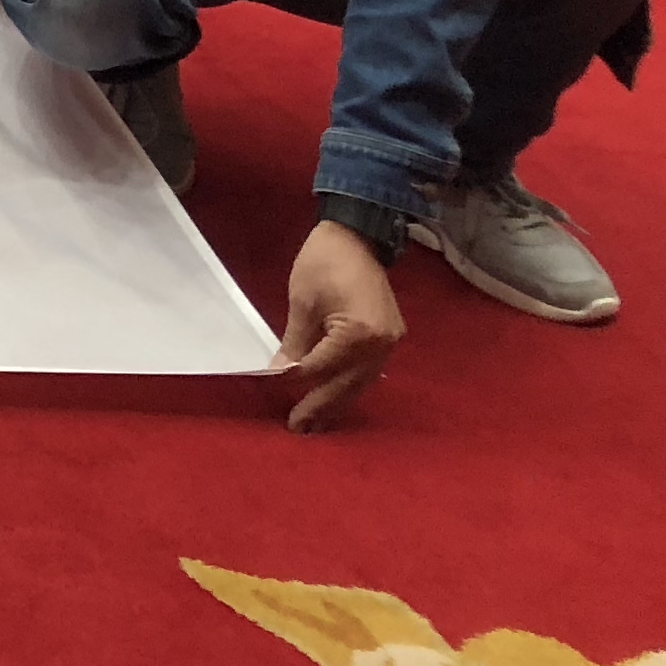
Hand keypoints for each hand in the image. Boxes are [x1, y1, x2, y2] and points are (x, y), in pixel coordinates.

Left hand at [271, 222, 405, 432]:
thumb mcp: (302, 302)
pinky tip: (333, 400)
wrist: (357, 237)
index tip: (275, 393)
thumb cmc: (323, 262)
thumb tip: (280, 373)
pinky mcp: (390, 340)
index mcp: (359, 333)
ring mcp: (390, 344)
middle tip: (297, 428)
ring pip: (360, 383)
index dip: (297, 381)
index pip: (322, 367)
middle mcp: (381, 345)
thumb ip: (296, 342)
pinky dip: (348, 386)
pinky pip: (366, 372)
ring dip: (336, 403)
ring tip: (314, 424)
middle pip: (346, 385)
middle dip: (320, 407)